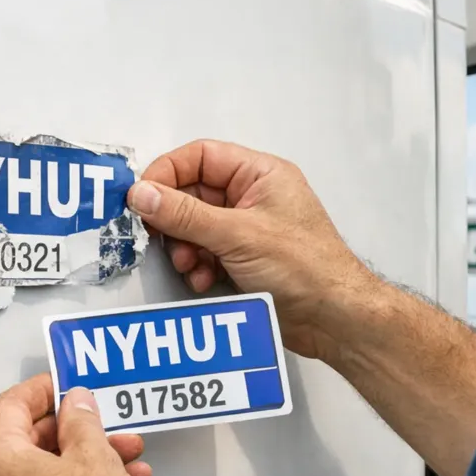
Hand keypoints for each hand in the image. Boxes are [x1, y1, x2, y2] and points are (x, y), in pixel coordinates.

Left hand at [0, 376, 154, 475]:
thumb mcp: (94, 456)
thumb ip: (80, 420)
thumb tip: (75, 405)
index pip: (10, 406)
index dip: (43, 390)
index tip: (64, 385)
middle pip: (25, 444)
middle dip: (74, 433)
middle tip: (105, 426)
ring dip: (83, 465)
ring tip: (127, 463)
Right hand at [127, 139, 373, 358]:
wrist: (334, 319)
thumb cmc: (306, 268)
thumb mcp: (238, 235)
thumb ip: (185, 214)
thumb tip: (142, 194)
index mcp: (261, 174)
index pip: (201, 156)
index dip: (167, 173)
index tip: (142, 197)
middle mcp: (254, 197)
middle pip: (193, 193)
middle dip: (174, 219)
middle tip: (160, 237)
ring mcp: (249, 229)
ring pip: (196, 227)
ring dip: (184, 246)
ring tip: (188, 263)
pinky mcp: (244, 259)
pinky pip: (205, 253)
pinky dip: (197, 265)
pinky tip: (203, 278)